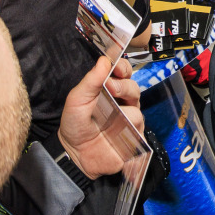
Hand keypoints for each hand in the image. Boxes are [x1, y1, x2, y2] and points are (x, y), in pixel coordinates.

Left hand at [58, 56, 143, 177]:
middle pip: (134, 88)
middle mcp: (123, 103)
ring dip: (123, 113)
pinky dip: (129, 130)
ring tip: (108, 120)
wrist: (74, 154)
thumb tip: (104, 60)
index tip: (116, 68)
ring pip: (137, 110)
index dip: (123, 68)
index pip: (124, 72)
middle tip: (110, 88)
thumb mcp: (76, 100)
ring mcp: (130, 120)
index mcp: (110, 90)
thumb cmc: (75, 125)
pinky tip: (116, 133)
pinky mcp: (135, 137)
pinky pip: (139, 131)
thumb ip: (90, 81)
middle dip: (123, 86)